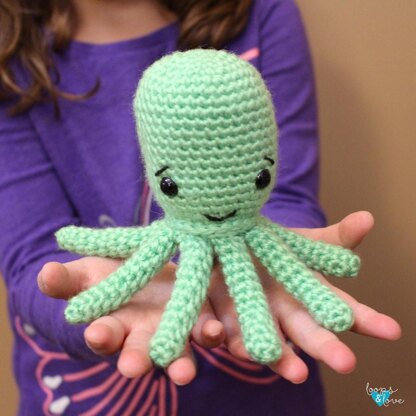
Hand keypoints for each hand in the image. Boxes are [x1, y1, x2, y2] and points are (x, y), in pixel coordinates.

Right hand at [37, 258, 224, 384]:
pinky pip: (207, 329)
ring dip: (181, 362)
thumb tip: (45, 275)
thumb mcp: (87, 273)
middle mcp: (144, 334)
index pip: (105, 335)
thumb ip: (67, 278)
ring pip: (178, 351)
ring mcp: (174, 329)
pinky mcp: (200, 317)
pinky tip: (218, 332)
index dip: (101, 335)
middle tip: (133, 368)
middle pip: (141, 352)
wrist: (149, 269)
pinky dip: (212, 333)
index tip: (97, 332)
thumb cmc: (110, 276)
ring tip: (183, 373)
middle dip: (137, 359)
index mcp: (115, 324)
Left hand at [207, 211, 401, 383]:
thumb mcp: (303, 243)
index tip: (391, 330)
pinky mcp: (216, 319)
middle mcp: (283, 316)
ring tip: (293, 371)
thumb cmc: (274, 251)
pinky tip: (217, 335)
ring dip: (278, 358)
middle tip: (346, 361)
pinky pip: (215, 330)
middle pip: (307, 333)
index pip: (341, 310)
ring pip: (265, 344)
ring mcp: (250, 321)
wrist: (232, 249)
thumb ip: (333, 239)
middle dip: (325, 346)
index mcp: (306, 298)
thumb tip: (367, 218)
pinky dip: (215, 334)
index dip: (365, 320)